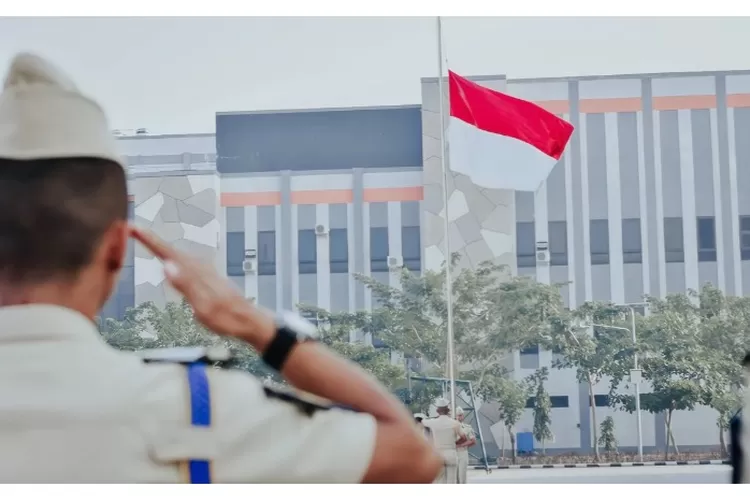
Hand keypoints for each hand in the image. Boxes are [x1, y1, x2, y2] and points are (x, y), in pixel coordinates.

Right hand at [129, 225, 274, 347]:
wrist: (248, 321)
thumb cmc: (227, 317)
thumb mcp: (203, 306)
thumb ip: (185, 285)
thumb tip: (166, 265)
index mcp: (196, 272)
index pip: (167, 252)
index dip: (149, 239)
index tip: (133, 227)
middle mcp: (200, 267)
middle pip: (170, 250)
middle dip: (150, 239)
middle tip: (132, 230)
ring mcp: (204, 271)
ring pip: (176, 255)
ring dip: (160, 247)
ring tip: (144, 239)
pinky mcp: (206, 277)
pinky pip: (184, 263)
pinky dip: (171, 257)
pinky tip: (168, 259)